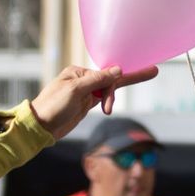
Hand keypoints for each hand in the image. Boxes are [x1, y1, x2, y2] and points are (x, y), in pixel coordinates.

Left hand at [29, 64, 159, 136]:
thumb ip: (97, 80)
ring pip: (108, 90)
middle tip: (153, 71)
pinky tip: (114, 100)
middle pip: (111, 79)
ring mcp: (85, 92)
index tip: (124, 89)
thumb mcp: (75, 90)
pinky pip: (104, 98)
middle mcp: (82, 79)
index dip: (112, 86)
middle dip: (127, 80)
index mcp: (78, 72)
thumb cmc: (53, 106)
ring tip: (107, 111)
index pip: (105, 75)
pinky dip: (110, 100)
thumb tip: (117, 70)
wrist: (41, 126)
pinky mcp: (86, 104)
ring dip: (111, 100)